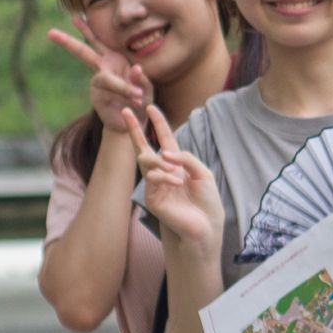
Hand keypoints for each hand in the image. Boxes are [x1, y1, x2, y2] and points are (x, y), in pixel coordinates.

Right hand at [45, 21, 154, 144]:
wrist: (133, 124)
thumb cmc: (141, 102)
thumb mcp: (148, 88)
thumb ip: (142, 79)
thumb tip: (136, 68)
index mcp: (113, 59)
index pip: (96, 41)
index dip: (90, 33)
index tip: (97, 34)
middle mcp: (102, 69)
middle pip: (83, 52)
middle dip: (67, 42)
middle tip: (50, 32)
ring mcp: (98, 85)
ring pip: (103, 79)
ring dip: (123, 87)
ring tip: (138, 96)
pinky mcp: (98, 99)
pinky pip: (111, 95)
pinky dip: (126, 95)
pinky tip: (139, 99)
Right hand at [130, 110, 224, 256]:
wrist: (204, 226)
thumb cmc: (206, 201)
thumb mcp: (202, 173)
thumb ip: (185, 158)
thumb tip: (164, 152)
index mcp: (177, 164)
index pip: (165, 139)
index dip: (158, 123)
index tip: (150, 107)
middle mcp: (163, 171)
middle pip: (144, 146)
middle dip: (135, 129)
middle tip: (125, 111)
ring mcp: (155, 184)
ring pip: (147, 160)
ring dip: (161, 162)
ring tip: (175, 173)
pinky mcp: (151, 196)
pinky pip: (153, 178)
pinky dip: (165, 177)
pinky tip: (176, 183)